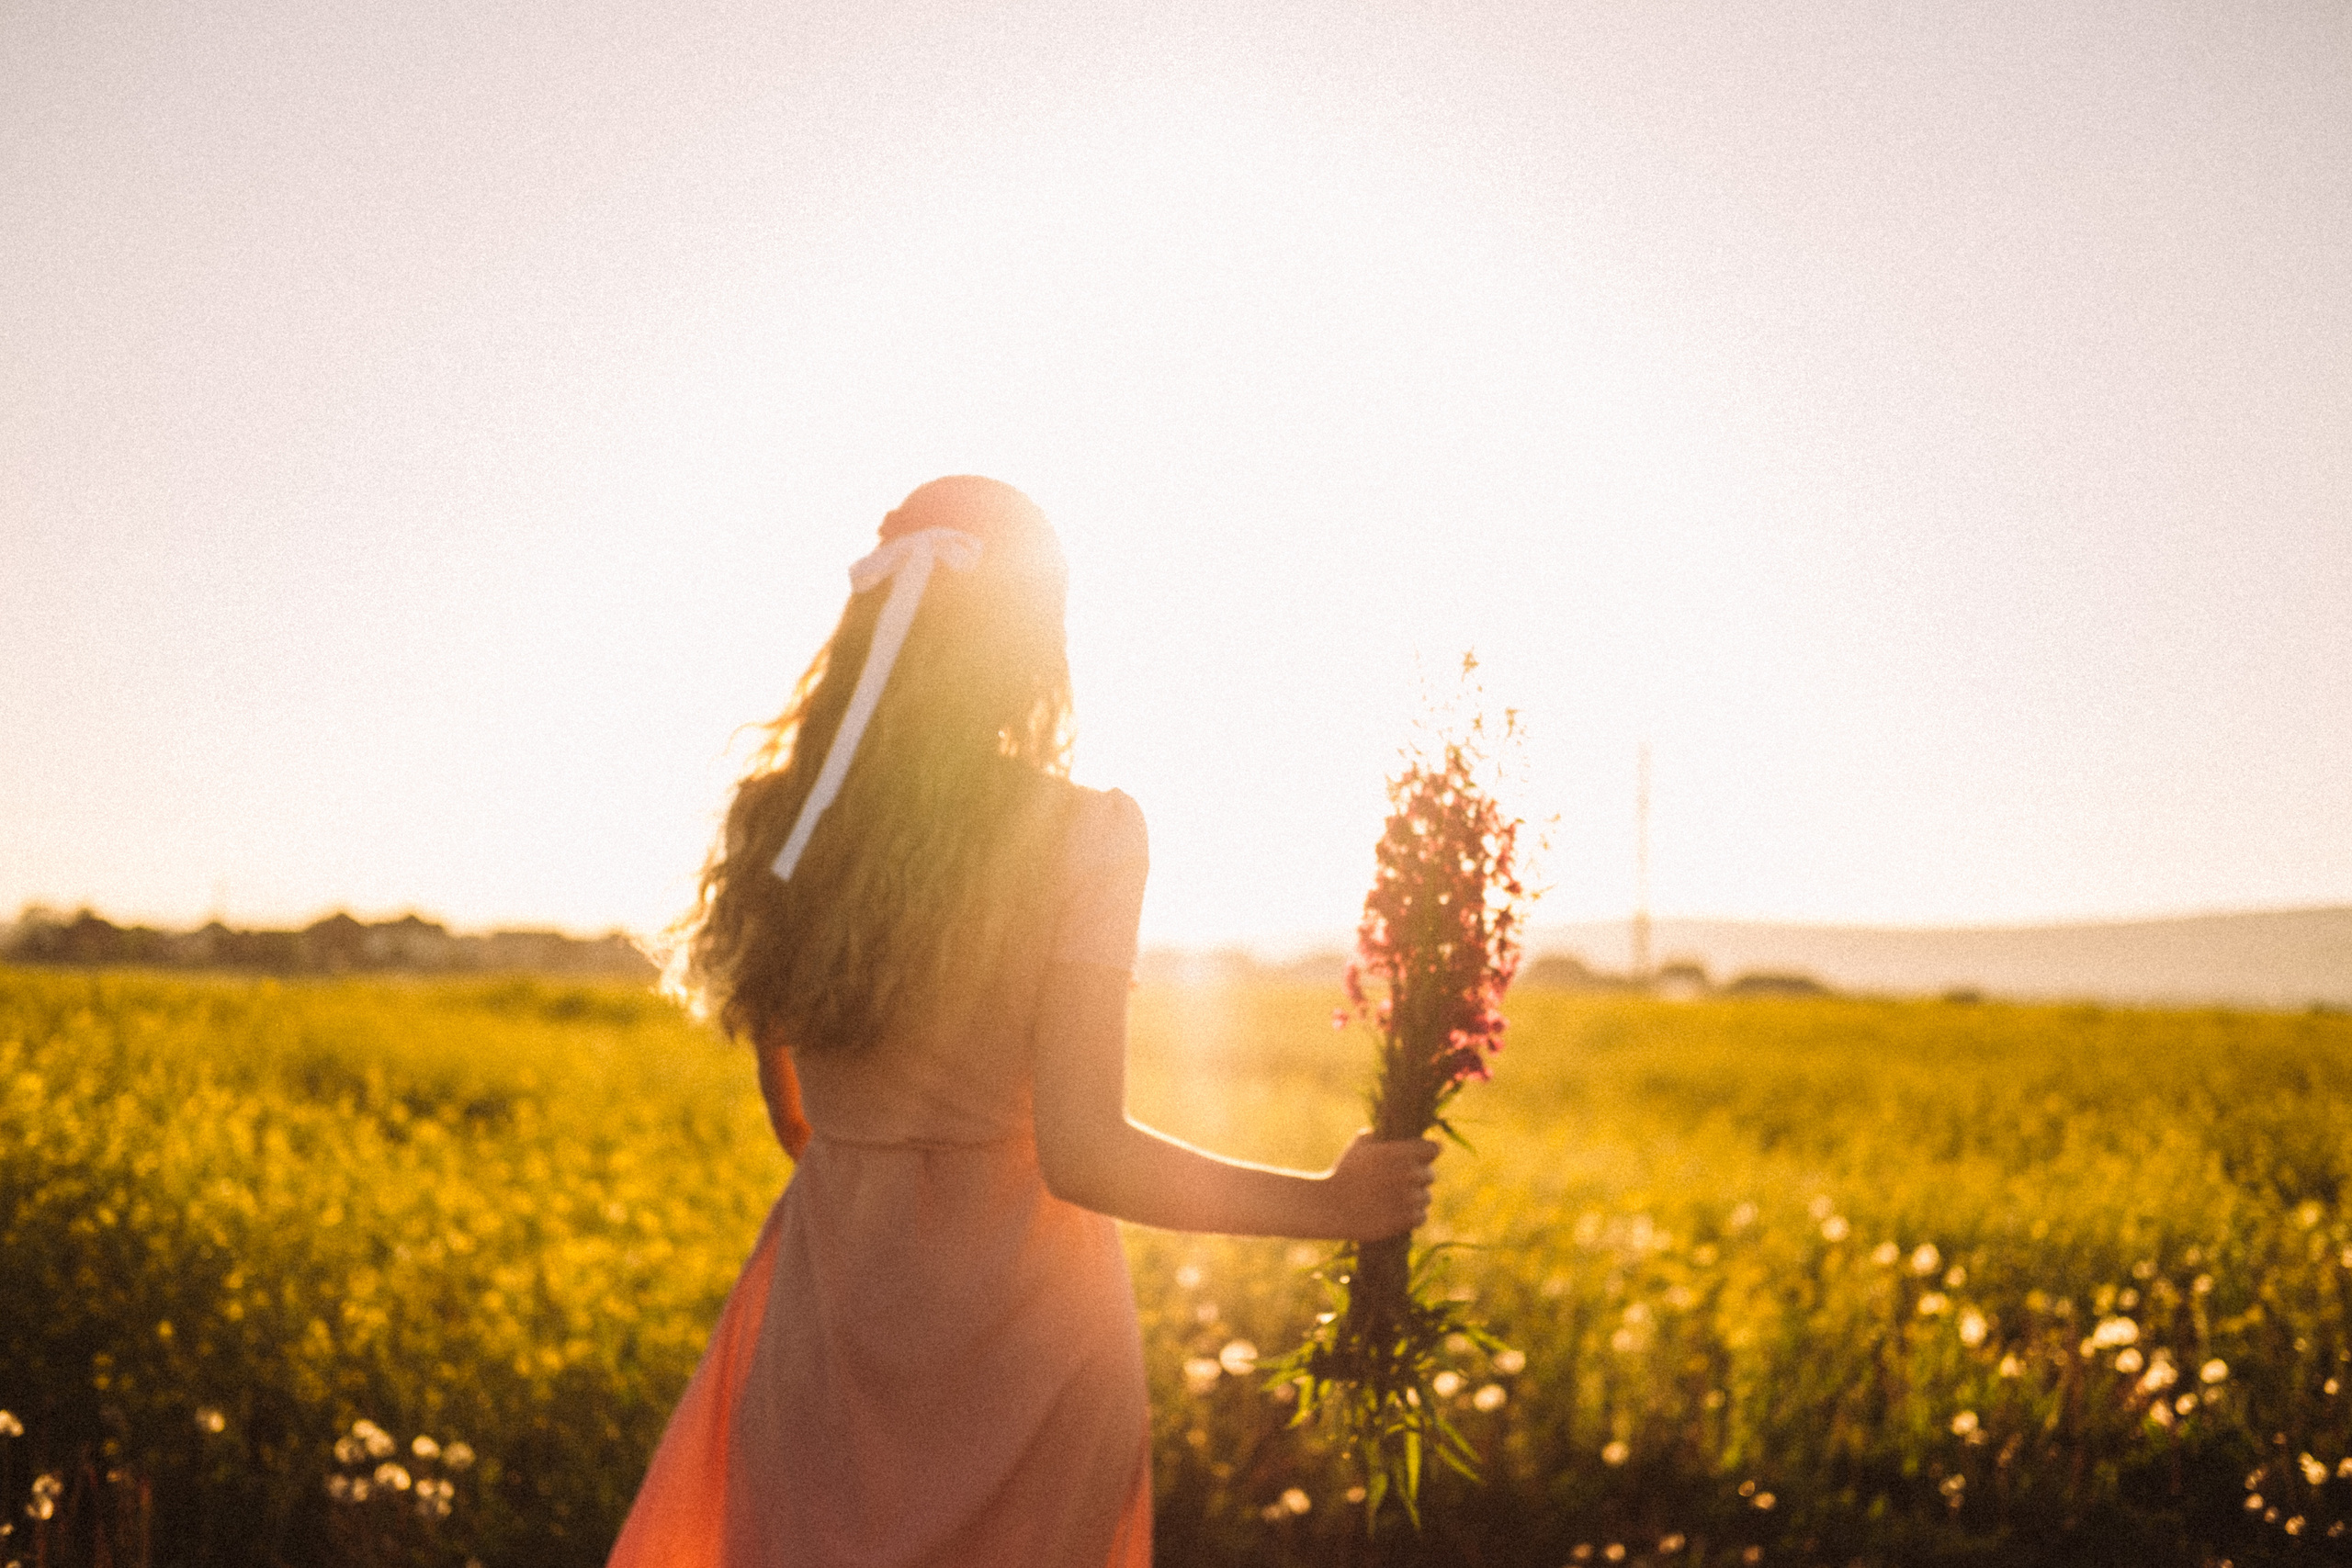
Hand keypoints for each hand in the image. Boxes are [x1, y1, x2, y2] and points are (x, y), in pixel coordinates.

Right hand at [1322, 1131, 1439, 1240]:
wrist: (1330, 1206)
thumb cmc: (1343, 1173)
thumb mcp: (1359, 1145)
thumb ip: (1382, 1138)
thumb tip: (1394, 1137)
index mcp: (1400, 1152)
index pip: (1435, 1148)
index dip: (1428, 1152)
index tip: (1422, 1157)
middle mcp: (1408, 1174)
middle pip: (1431, 1174)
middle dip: (1418, 1177)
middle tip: (1401, 1181)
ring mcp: (1409, 1198)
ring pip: (1427, 1197)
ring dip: (1415, 1197)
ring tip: (1396, 1198)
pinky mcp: (1406, 1220)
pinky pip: (1422, 1216)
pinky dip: (1412, 1215)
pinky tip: (1397, 1212)